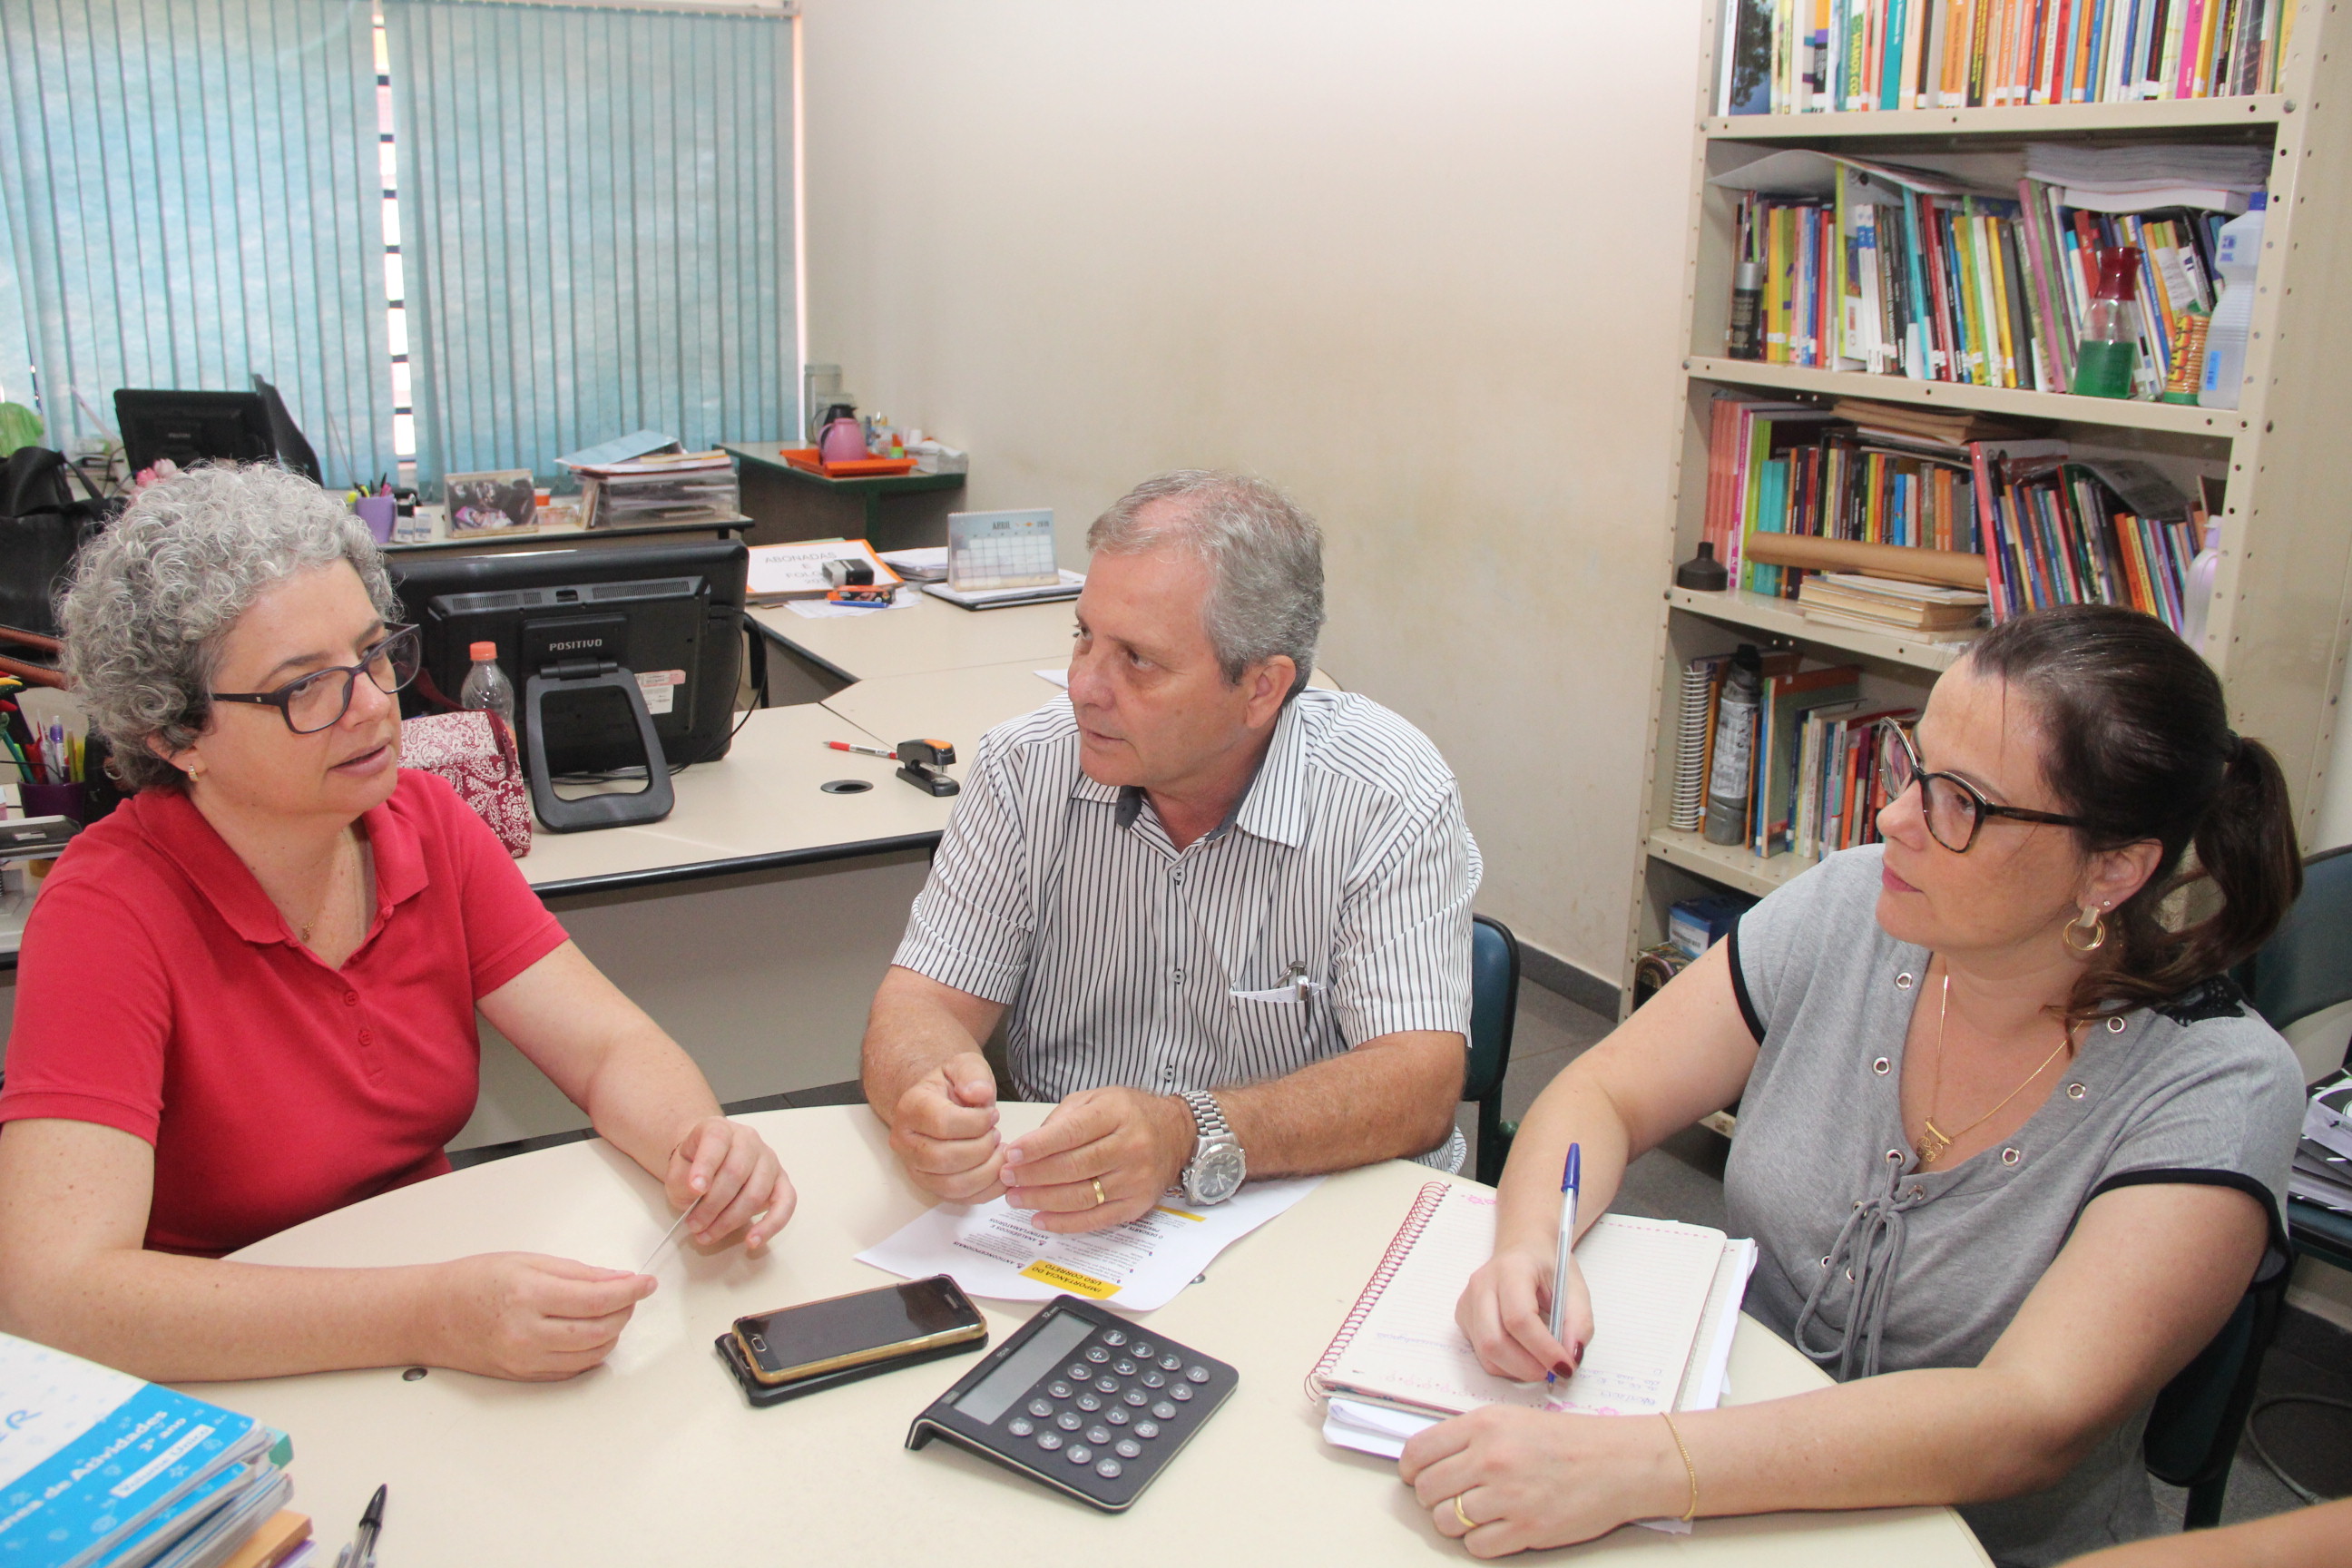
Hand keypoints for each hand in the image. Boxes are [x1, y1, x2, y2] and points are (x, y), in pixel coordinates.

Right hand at [425, 1253, 657, 1380]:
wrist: (429, 1315)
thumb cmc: (472, 1281)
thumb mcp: (527, 1261)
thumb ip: (577, 1272)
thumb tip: (618, 1279)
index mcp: (529, 1296)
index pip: (598, 1300)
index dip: (630, 1291)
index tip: (647, 1283)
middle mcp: (528, 1334)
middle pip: (600, 1330)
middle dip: (625, 1311)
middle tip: (630, 1294)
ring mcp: (525, 1360)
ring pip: (592, 1353)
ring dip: (612, 1332)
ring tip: (611, 1311)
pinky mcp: (524, 1376)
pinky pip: (573, 1369)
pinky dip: (592, 1351)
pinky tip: (591, 1333)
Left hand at [665, 1118, 795, 1249]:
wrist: (707, 1165)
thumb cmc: (693, 1167)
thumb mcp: (677, 1170)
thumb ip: (684, 1179)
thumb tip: (699, 1193)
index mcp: (720, 1129)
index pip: (716, 1141)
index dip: (706, 1166)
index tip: (695, 1189)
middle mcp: (749, 1140)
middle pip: (737, 1172)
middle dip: (712, 1206)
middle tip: (694, 1225)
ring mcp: (769, 1160)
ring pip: (757, 1193)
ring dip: (730, 1220)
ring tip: (707, 1235)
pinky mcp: (782, 1182)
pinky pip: (785, 1204)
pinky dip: (770, 1225)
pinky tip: (752, 1240)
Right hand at [888, 1052, 1006, 1202]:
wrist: (940, 1102)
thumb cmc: (954, 1086)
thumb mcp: (965, 1066)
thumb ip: (973, 1075)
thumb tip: (979, 1093)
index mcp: (911, 1107)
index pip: (943, 1123)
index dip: (976, 1122)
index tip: (992, 1115)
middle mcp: (905, 1142)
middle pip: (945, 1159)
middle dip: (981, 1149)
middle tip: (996, 1135)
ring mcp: (915, 1168)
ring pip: (952, 1186)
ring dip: (987, 1172)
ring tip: (999, 1151)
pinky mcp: (931, 1187)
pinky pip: (961, 1200)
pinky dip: (989, 1190)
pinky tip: (1001, 1170)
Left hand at [1000, 1087, 1191, 1233]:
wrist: (1177, 1133)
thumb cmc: (1130, 1114)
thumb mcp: (1097, 1098)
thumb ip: (1064, 1118)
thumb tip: (1028, 1147)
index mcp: (1116, 1114)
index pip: (1072, 1133)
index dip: (1038, 1147)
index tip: (1012, 1154)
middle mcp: (1130, 1147)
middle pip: (1073, 1167)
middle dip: (1033, 1175)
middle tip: (1007, 1178)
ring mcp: (1135, 1179)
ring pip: (1081, 1196)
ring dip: (1042, 1200)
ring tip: (1016, 1197)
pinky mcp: (1137, 1204)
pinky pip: (1095, 1219)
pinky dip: (1064, 1223)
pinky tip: (1040, 1219)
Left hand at [1401, 1405, 1685, 1556]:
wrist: (1618, 1463)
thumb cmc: (1568, 1441)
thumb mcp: (1511, 1419)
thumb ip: (1469, 1436)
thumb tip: (1428, 1460)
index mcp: (1483, 1425)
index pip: (1418, 1452)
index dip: (1411, 1470)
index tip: (1415, 1476)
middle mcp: (1491, 1458)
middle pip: (1428, 1490)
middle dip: (1433, 1497)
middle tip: (1450, 1496)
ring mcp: (1508, 1495)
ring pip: (1447, 1521)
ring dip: (1456, 1521)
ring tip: (1476, 1512)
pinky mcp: (1526, 1528)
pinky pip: (1476, 1546)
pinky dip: (1480, 1541)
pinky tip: (1497, 1527)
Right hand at [1457, 1243, 1591, 1382]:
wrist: (1524, 1246)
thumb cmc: (1548, 1265)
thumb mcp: (1575, 1287)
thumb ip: (1579, 1322)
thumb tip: (1571, 1357)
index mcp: (1511, 1269)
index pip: (1519, 1318)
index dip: (1543, 1348)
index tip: (1566, 1366)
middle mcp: (1482, 1284)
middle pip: (1494, 1340)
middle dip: (1527, 1367)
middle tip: (1553, 1372)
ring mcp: (1468, 1301)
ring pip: (1485, 1352)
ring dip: (1517, 1370)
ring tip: (1541, 1364)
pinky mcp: (1463, 1317)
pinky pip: (1481, 1353)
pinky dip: (1506, 1364)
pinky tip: (1524, 1353)